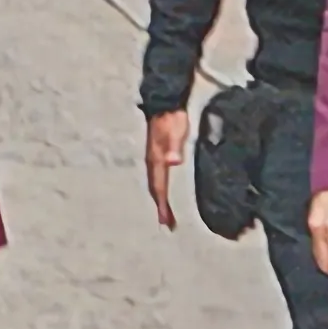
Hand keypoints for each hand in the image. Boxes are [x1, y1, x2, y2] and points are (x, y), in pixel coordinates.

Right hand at [143, 108, 191, 228]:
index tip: (167, 222)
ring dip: (159, 200)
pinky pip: (157, 178)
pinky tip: (164, 192)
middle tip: (168, 225)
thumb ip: (173, 147)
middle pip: (155, 189)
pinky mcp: (157, 156)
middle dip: (160, 208)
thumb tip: (173, 161)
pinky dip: (160, 189)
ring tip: (166, 215)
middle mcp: (152, 162)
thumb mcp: (176, 132)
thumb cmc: (172, 119)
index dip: (163, 205)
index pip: (159, 187)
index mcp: (156, 160)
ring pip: (155, 184)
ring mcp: (153, 159)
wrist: (164, 103)